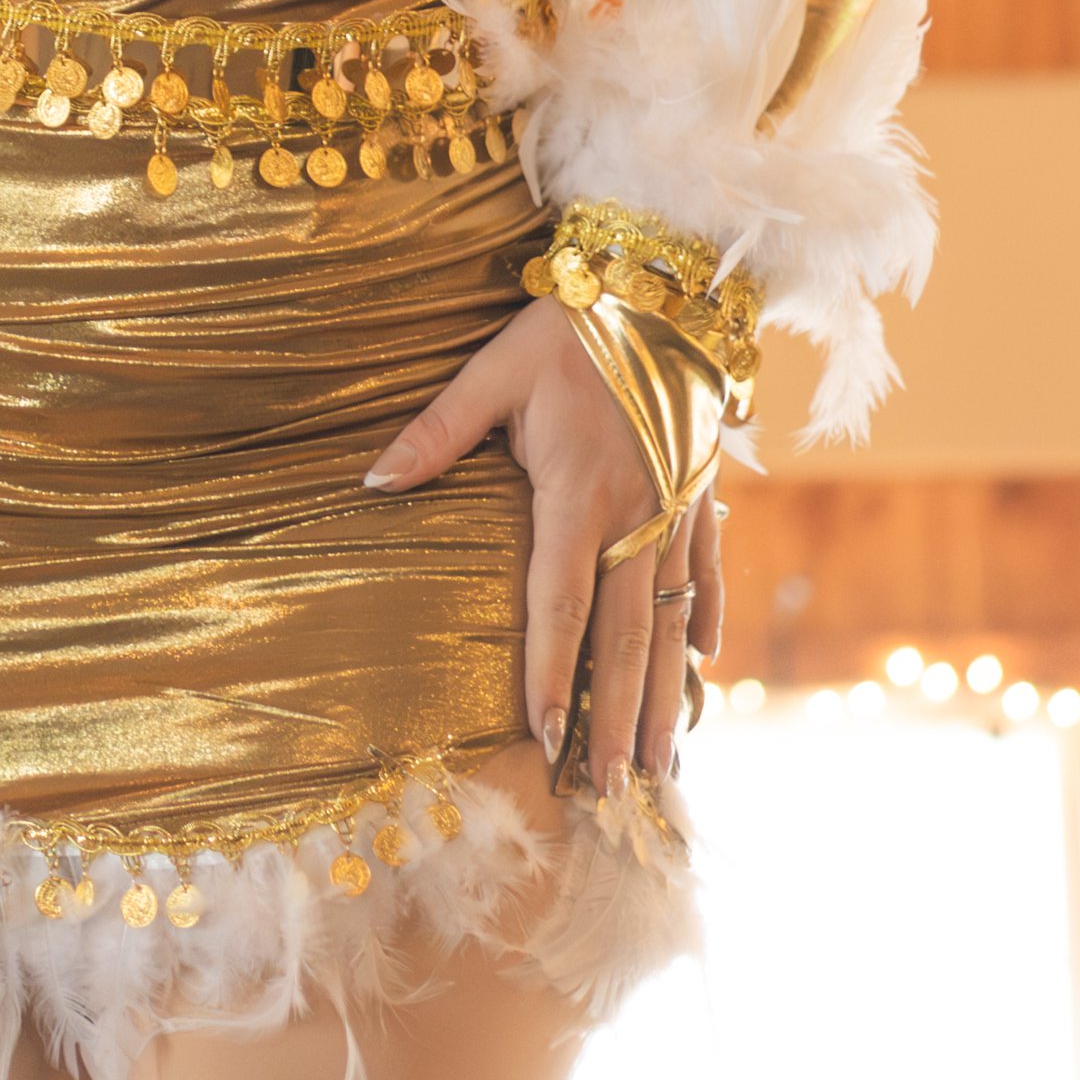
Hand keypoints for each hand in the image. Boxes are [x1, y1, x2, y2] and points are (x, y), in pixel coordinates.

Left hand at [364, 298, 722, 792]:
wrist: (663, 287)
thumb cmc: (568, 329)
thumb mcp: (494, 370)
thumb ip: (437, 431)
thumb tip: (371, 482)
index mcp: (579, 491)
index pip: (560, 602)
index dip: (552, 672)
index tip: (545, 736)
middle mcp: (637, 514)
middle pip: (625, 636)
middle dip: (616, 718)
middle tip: (610, 792)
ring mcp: (680, 508)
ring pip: (674, 622)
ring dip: (667, 697)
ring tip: (663, 765)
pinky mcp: (706, 493)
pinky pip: (708, 573)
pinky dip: (707, 624)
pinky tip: (704, 672)